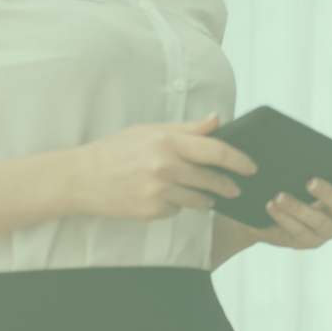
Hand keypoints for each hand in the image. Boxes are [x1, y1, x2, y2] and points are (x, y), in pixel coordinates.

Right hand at [61, 115, 255, 220]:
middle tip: (235, 187)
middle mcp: (166, 166)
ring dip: (206, 197)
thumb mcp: (149, 131)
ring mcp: (159, 191)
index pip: (217, 151)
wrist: (79, 178)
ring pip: (200, 199)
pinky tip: (165, 196)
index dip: (240, 160)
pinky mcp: (152, 211)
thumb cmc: (115, 151)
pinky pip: (178, 209)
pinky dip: (177, 204)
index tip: (251, 166)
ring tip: (205, 193)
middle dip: (228, 185)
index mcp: (167, 141)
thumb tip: (218, 119)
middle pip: (213, 179)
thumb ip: (187, 128)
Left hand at [242, 171, 331, 250]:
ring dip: (298, 208)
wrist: (262, 213)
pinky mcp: (309, 242)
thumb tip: (298, 146)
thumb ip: (302, 162)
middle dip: (327, 193)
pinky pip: (299, 231)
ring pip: (319, 221)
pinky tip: (271, 206)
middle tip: (310, 182)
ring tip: (278, 196)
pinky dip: (284, 218)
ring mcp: (326, 230)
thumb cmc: (285, 184)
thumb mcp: (294, 172)